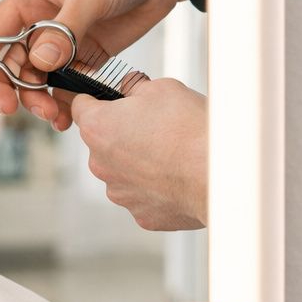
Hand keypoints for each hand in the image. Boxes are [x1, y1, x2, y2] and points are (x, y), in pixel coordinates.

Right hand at [0, 0, 187, 124]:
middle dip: (11, 89)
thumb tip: (40, 62)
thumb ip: (65, 29)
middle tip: (15, 110)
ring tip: (54, 115)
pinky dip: (64, 100)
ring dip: (39, 98)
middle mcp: (41, 20)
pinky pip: (66, 82)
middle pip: (11, 63)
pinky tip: (68, 114)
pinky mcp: (86, 53)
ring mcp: (63, 39)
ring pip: (38, 77)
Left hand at [72, 77, 207, 230]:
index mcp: (98, 128)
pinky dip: (157, 186)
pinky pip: (144, 194)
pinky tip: (179, 176)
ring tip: (173, 153)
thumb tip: (129, 89)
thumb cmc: (192, 130)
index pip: (81, 107)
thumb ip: (135, 87)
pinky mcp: (140, 214)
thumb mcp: (162, 88)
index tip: (108, 100)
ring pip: (123, 170)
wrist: (220, 175)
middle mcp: (100, 164)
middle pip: (103, 142)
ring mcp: (119, 192)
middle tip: (157, 126)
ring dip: (140, 162)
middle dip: (124, 133)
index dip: (97, 100)